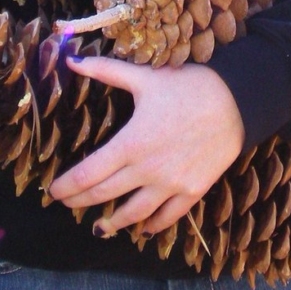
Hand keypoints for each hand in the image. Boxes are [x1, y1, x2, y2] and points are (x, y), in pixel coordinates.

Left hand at [49, 57, 244, 236]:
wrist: (237, 102)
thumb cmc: (189, 87)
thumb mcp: (145, 77)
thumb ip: (105, 71)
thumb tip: (71, 61)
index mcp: (131, 143)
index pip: (88, 174)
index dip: (67, 186)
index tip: (53, 191)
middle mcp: (147, 170)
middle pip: (104, 195)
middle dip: (81, 202)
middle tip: (67, 205)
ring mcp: (171, 184)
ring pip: (134, 213)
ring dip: (113, 223)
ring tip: (99, 228)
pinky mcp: (193, 190)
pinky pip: (168, 217)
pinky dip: (153, 225)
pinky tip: (143, 229)